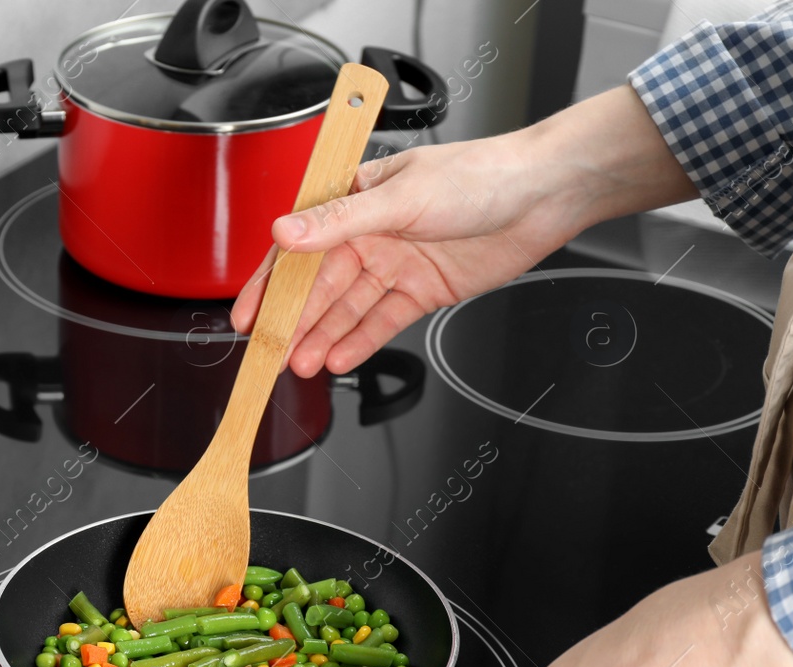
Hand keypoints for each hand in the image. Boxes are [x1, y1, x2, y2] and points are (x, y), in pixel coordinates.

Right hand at [230, 86, 698, 377]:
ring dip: (323, 337)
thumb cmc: (480, 175)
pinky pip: (383, 321)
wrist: (545, 194)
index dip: (270, 284)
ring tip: (300, 365)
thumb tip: (285, 232)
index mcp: (356, 200)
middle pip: (320, 287)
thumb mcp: (400, 196)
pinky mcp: (423, 291)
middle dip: (293, 322)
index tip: (247, 315)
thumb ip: (339, 221)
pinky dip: (361, 340)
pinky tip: (339, 358)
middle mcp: (371, 234)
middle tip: (269, 355)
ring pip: (348, 309)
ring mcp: (396, 265)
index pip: (299, 248)